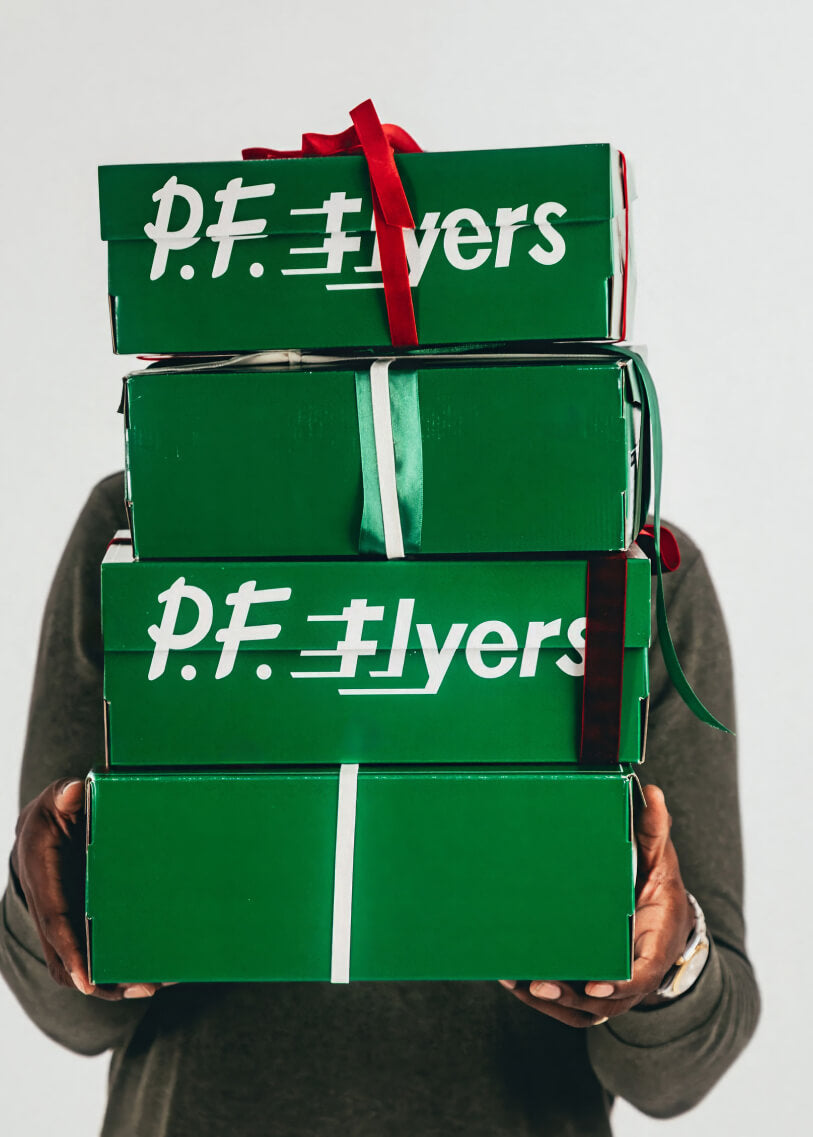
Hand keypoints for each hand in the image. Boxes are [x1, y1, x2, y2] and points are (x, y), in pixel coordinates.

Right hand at [11, 778, 164, 1000]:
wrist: (47, 825)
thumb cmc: (53, 812)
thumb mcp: (55, 799)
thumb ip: (63, 795)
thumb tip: (73, 791)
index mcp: (43, 880)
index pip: (55, 922)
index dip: (71, 951)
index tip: (89, 979)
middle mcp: (51, 908)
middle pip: (68, 958)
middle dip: (100, 979)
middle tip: (143, 986)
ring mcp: (65, 921)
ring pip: (81, 964)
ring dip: (113, 980)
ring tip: (156, 983)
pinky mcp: (81, 923)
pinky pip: (93, 952)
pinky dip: (117, 966)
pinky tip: (155, 968)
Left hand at [499, 784, 694, 1026]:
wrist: (665, 922)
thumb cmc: (660, 888)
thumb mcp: (661, 859)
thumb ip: (654, 830)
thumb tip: (651, 791)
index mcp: (656, 944)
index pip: (642, 973)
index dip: (620, 982)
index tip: (596, 985)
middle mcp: (635, 973)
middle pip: (605, 1000)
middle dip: (570, 997)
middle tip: (538, 983)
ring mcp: (614, 987)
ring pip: (583, 1010)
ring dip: (550, 1002)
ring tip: (515, 982)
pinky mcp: (594, 988)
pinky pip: (571, 1005)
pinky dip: (544, 1000)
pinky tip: (512, 980)